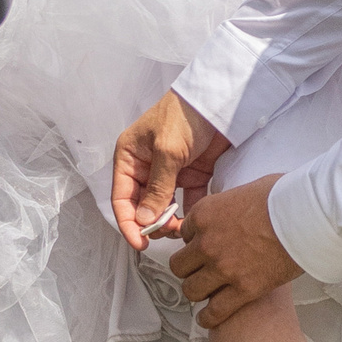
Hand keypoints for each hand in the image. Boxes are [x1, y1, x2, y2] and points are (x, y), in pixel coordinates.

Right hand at [111, 89, 228, 250]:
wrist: (220, 99)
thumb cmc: (184, 115)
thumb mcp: (167, 151)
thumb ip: (157, 188)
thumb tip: (144, 221)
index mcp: (130, 157)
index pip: (121, 198)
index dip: (128, 223)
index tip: (141, 242)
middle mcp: (146, 166)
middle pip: (142, 206)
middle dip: (151, 223)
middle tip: (167, 234)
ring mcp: (169, 172)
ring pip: (164, 206)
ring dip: (170, 221)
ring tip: (182, 229)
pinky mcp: (192, 174)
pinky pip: (187, 200)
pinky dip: (189, 212)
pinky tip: (195, 220)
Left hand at [169, 175, 302, 327]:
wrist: (307, 216)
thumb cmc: (284, 197)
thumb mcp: (245, 190)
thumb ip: (228, 204)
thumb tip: (233, 210)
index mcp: (205, 214)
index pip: (184, 233)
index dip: (195, 240)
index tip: (203, 245)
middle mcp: (207, 242)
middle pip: (180, 265)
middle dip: (189, 268)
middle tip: (201, 270)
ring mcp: (223, 268)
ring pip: (192, 290)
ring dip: (198, 291)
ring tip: (207, 292)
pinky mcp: (243, 290)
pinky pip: (215, 312)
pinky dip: (209, 317)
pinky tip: (210, 318)